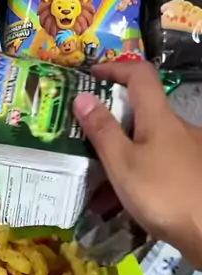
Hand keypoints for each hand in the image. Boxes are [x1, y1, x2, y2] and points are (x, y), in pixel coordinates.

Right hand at [73, 61, 201, 269]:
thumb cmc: (163, 194)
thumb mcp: (123, 164)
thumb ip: (102, 130)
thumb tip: (83, 96)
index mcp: (159, 117)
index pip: (140, 74)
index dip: (115, 68)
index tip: (90, 76)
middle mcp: (178, 128)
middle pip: (142, 111)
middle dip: (112, 122)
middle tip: (84, 139)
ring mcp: (189, 152)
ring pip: (148, 144)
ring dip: (122, 157)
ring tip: (96, 186)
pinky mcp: (193, 175)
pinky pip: (159, 166)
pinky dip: (138, 176)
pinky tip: (121, 206)